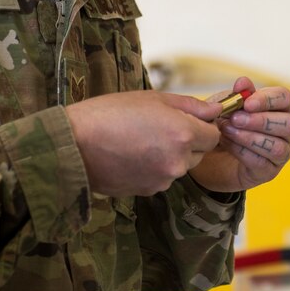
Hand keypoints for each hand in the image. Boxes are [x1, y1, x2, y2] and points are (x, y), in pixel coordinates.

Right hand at [66, 90, 221, 196]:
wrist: (73, 146)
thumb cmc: (109, 114)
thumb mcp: (152, 98)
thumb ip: (190, 105)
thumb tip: (215, 111)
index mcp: (183, 134)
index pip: (213, 135)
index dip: (202, 126)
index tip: (185, 120)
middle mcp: (178, 161)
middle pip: (199, 153)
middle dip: (187, 142)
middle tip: (158, 128)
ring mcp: (164, 180)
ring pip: (180, 167)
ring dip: (170, 156)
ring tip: (140, 141)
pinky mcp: (149, 192)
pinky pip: (162, 178)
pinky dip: (154, 168)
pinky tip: (131, 156)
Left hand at [189, 77, 289, 193]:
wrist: (208, 153)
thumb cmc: (224, 124)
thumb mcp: (226, 105)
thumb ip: (236, 94)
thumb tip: (243, 82)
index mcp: (280, 108)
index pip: (285, 98)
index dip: (268, 99)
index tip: (247, 103)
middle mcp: (287, 131)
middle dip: (262, 121)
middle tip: (236, 119)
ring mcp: (281, 153)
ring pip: (278, 147)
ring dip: (249, 137)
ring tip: (227, 131)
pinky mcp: (268, 171)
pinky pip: (262, 162)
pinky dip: (242, 152)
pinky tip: (226, 144)